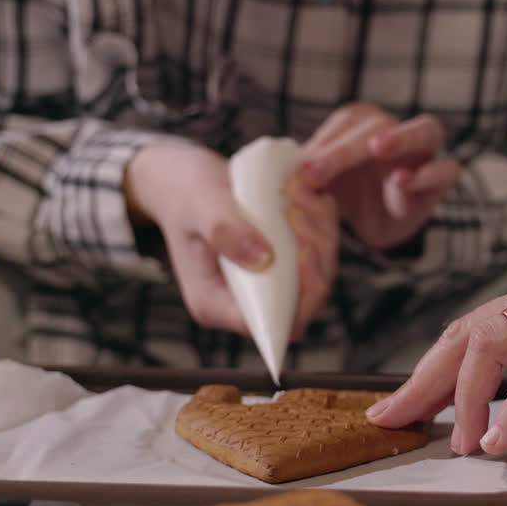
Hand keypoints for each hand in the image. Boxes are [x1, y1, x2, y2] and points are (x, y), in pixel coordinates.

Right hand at [124, 142, 336, 338]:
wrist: (185, 179)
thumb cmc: (186, 193)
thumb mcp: (199, 205)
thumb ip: (225, 231)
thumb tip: (263, 259)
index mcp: (214, 304)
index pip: (268, 326)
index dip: (298, 300)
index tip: (304, 251)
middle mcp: (244, 303)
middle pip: (302, 305)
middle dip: (315, 261)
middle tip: (302, 214)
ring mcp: (266, 285)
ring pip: (317, 279)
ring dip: (320, 238)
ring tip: (302, 198)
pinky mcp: (283, 266)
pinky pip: (318, 258)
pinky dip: (320, 228)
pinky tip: (308, 197)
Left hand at [299, 103, 460, 249]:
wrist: (367, 226)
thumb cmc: (340, 195)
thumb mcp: (318, 184)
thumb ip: (304, 173)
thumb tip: (279, 171)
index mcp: (360, 123)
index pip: (348, 123)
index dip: (326, 145)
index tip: (305, 172)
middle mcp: (394, 129)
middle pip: (380, 124)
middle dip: (348, 147)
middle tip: (320, 168)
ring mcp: (422, 152)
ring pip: (426, 130)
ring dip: (402, 137)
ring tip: (378, 148)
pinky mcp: (439, 180)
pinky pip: (447, 169)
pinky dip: (429, 173)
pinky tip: (404, 182)